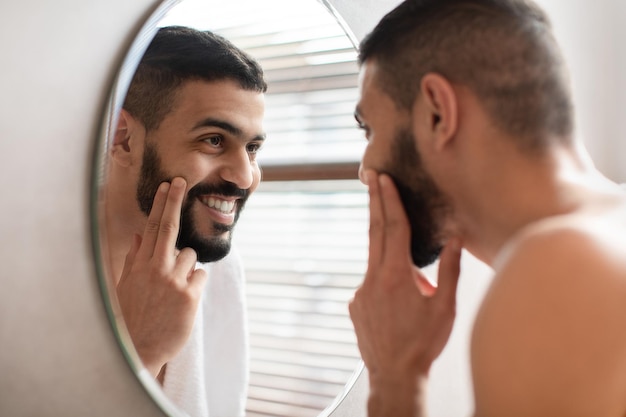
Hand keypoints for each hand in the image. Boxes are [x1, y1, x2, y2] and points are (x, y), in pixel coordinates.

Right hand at [116, 177, 207, 377]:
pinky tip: (184, 300)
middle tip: (181, 181)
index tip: (168, 186)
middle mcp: (156, 268)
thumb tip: (139, 238)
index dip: (162, 205)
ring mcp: (173, 281)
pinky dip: (196, 284)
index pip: (153, 227)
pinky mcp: (189, 296)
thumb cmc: (132, 318)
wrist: (139, 350)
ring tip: (173, 290)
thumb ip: (134, 261)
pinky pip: (201, 276)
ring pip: (191, 256)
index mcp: (140, 265)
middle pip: (169, 227)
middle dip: (175, 201)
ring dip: (187, 267)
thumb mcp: (126, 288)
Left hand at [349, 171, 461, 388]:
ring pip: (373, 258)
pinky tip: (397, 301)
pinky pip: (371, 282)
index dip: (390, 200)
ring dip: (381, 242)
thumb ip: (450, 270)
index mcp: (396, 275)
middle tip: (372, 179)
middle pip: (375, 232)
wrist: (395, 375)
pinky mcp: (355, 305)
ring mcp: (361, 292)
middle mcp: (374, 278)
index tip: (383, 180)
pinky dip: (383, 278)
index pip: (394, 227)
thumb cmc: (424, 343)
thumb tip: (455, 239)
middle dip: (375, 203)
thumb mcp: (445, 306)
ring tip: (399, 253)